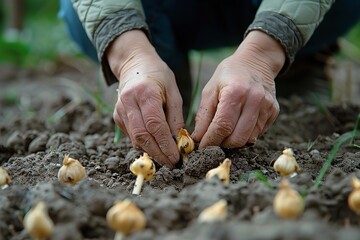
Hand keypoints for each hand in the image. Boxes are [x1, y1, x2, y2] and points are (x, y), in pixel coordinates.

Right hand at [107, 30, 183, 167]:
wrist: (134, 65)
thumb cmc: (158, 76)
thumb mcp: (173, 91)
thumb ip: (175, 116)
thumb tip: (179, 141)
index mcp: (145, 93)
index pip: (155, 125)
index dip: (165, 144)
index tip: (176, 157)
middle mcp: (129, 102)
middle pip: (142, 136)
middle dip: (158, 153)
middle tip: (172, 164)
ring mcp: (120, 110)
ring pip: (135, 139)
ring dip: (151, 152)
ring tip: (166, 159)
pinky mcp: (117, 116)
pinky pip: (131, 136)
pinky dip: (144, 144)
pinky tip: (155, 148)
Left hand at [192, 31, 284, 147]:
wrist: (255, 61)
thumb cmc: (228, 76)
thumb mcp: (210, 90)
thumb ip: (203, 116)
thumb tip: (197, 139)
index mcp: (235, 92)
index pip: (222, 126)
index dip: (210, 141)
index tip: (202, 147)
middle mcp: (254, 99)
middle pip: (237, 138)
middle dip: (222, 144)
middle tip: (213, 141)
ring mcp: (267, 106)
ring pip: (249, 139)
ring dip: (233, 142)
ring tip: (224, 133)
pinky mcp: (274, 111)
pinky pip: (258, 134)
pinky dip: (245, 135)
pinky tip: (238, 125)